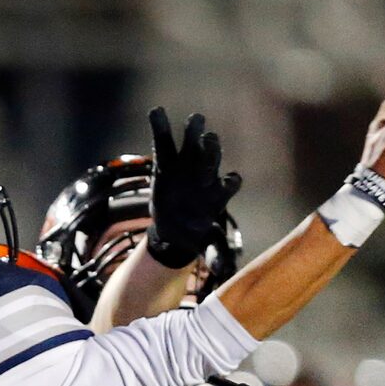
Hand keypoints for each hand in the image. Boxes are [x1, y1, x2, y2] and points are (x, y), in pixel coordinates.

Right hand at [146, 109, 241, 269]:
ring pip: (192, 144)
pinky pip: (163, 142)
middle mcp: (205, 174)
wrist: (176, 226)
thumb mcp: (206, 244)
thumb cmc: (195, 233)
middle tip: (209, 139)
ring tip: (194, 120)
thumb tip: (224, 272)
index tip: (228, 182)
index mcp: (217, 193)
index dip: (228, 183)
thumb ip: (215, 253)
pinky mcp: (166, 162)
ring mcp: (187, 165)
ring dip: (193, 132)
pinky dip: (160, 128)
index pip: (229, 183)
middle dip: (211, 148)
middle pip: (211, 157)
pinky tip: (156, 112)